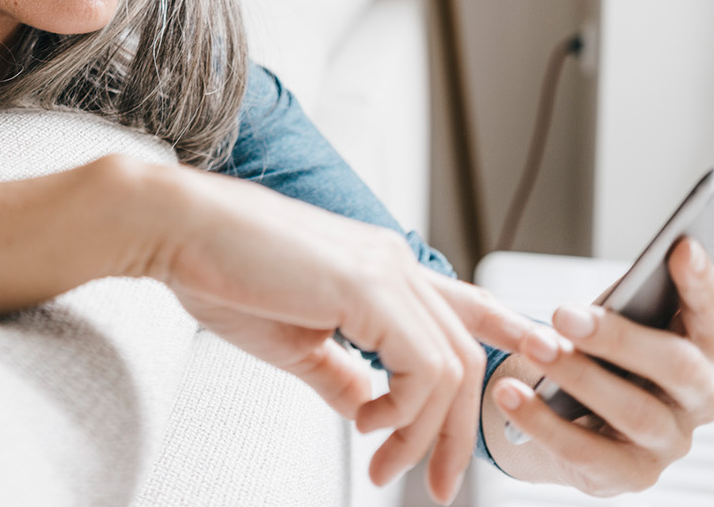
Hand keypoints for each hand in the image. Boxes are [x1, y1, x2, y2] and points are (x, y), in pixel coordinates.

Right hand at [146, 166, 535, 504]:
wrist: (174, 232)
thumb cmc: (217, 272)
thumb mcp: (290, 340)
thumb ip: (337, 373)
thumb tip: (366, 408)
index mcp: (377, 266)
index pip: (462, 302)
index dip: (507, 329)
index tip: (539, 358)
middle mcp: (393, 262)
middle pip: (463, 354)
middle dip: (458, 430)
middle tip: (438, 484)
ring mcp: (385, 270)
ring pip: (450, 367)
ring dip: (423, 431)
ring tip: (384, 462)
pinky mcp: (367, 286)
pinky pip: (421, 366)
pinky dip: (405, 409)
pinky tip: (369, 423)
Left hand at [484, 216, 713, 494]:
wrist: (581, 416)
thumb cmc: (618, 352)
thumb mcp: (645, 307)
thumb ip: (691, 273)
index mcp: (710, 350)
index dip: (703, 283)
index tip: (681, 247)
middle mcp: (701, 399)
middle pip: (676, 366)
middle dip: (620, 337)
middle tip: (565, 314)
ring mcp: (669, 442)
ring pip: (632, 410)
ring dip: (578, 376)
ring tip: (534, 346)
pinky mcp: (629, 476)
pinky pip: (587, 451)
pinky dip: (544, 422)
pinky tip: (510, 395)